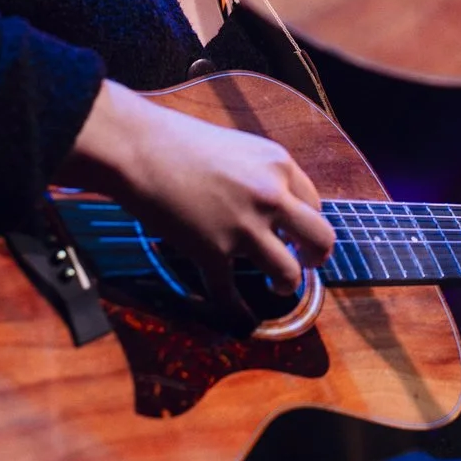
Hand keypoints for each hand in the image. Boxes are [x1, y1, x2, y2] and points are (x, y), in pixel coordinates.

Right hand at [63, 80, 333, 320]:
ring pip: (287, 274)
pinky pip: (231, 296)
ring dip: (286, 285)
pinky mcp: (212, 254)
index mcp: (279, 165)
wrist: (140, 149)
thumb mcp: (239, 147)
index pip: (315, 204)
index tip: (299, 235)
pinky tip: (245, 319)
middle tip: (306, 264)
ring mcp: (243, 228)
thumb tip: (273, 200)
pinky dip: (240, 313)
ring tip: (277, 285)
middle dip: (316, 257)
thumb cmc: (182, 140)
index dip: (309, 223)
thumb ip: (261, 174)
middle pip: (319, 239)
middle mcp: (270, 197)